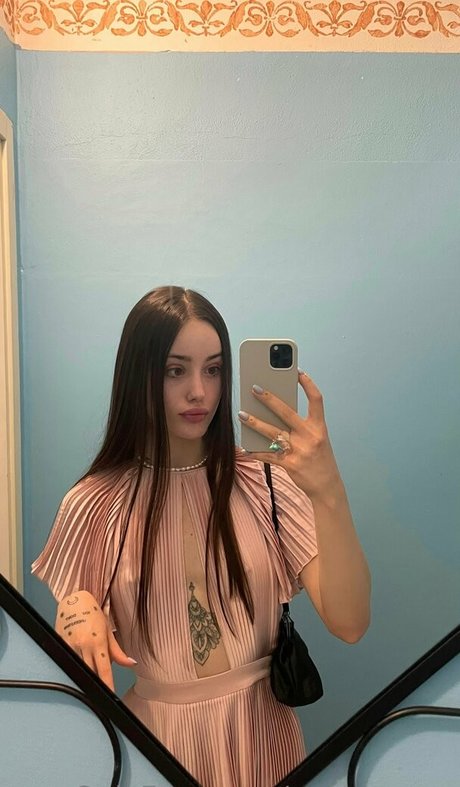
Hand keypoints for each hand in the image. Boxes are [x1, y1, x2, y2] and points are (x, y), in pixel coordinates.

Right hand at [55, 590, 135, 691]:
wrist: (74, 601)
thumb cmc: (93, 614)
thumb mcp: (108, 630)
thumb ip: (117, 651)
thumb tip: (131, 663)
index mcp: (98, 641)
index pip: (104, 670)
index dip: (107, 685)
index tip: (110, 695)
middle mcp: (84, 645)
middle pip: (90, 673)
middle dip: (95, 683)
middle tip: (101, 691)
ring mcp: (70, 646)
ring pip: (78, 669)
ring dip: (85, 674)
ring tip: (89, 674)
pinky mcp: (60, 644)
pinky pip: (67, 661)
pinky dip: (73, 665)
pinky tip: (76, 665)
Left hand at [238, 371, 341, 500]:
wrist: (327, 485)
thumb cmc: (319, 458)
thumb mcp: (317, 439)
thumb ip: (301, 426)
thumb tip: (276, 411)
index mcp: (319, 427)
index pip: (316, 400)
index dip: (308, 384)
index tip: (297, 371)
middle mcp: (310, 436)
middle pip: (287, 413)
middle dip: (269, 399)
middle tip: (255, 388)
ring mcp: (299, 451)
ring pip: (272, 433)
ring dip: (255, 423)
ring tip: (241, 414)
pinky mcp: (289, 464)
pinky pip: (268, 455)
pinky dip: (255, 451)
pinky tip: (244, 446)